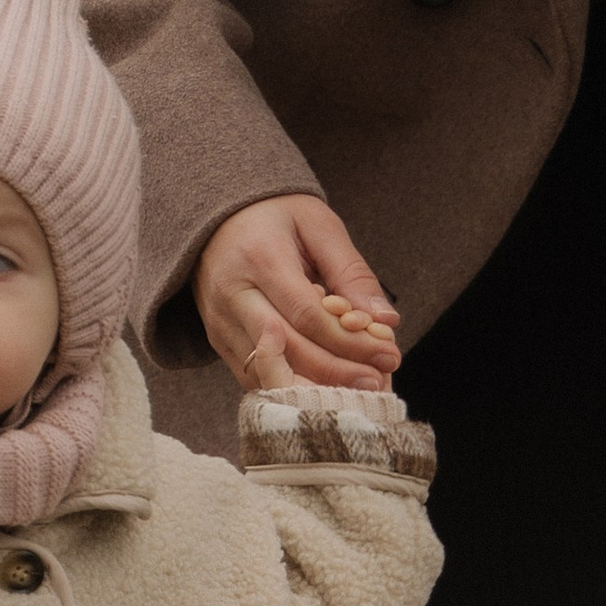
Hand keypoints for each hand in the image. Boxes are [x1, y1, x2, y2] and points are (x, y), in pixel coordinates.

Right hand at [196, 196, 401, 393]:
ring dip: (316, 387)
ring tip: (356, 390)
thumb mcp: (319, 227)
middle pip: (289, 350)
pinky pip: (254, 376)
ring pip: (269, 371)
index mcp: (259, 258)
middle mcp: (232, 295)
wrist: (217, 217)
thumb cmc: (276, 215)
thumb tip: (385, 321)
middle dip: (337, 372)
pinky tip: (325, 386)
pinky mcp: (217, 339)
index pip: (308, 316)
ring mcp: (220, 321)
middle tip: (378, 382)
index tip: (388, 355)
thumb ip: (351, 273)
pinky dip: (291, 386)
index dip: (350, 343)